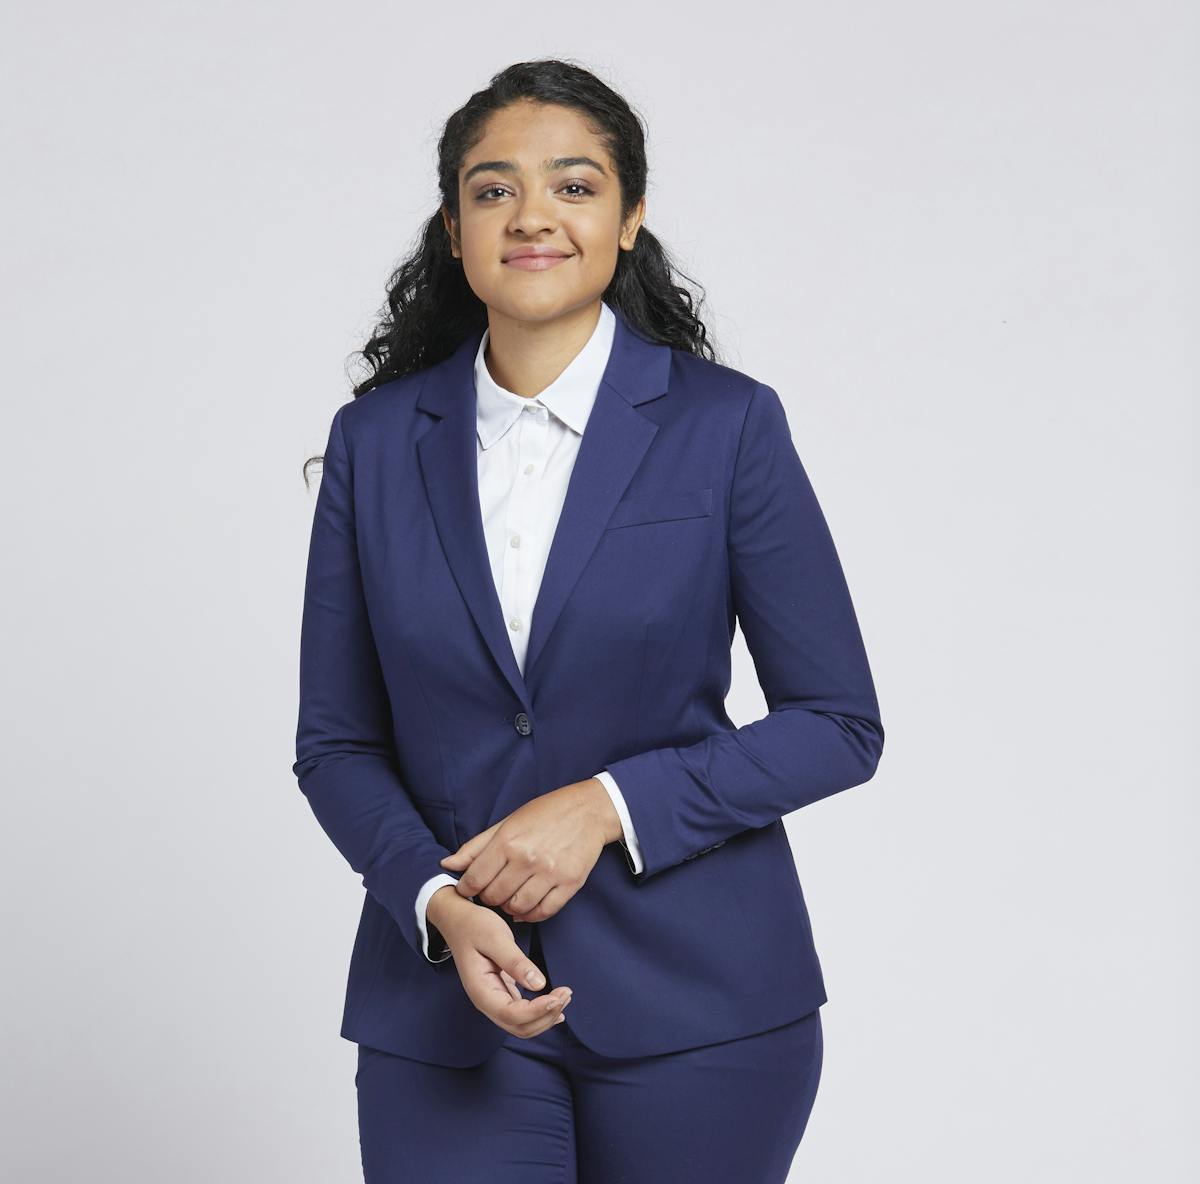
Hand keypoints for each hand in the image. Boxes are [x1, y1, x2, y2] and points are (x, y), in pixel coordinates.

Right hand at [428, 886, 572, 1037]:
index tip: (557, 997)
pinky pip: (521, 1013)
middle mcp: (486, 1001)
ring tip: (565, 997)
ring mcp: (494, 998)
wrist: (458, 920)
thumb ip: (515, 962)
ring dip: (545, 1017)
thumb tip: (538, 984)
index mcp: (481, 990)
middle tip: (566, 993)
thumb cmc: (474, 926)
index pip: (512, 1014)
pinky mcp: (501, 992)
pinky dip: (540, 1012)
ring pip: (522, 1024)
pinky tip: (555, 1005)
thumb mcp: (495, 937)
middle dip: (546, 1016)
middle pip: (519, 1027)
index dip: (537, 1011)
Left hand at [438, 778, 621, 921]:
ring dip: (509, 907)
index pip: (474, 879)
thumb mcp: (507, 822)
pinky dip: (530, 914)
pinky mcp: (569, 884)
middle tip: (492, 890)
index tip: (470, 887)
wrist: (588, 811)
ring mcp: (550, 873)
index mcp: (508, 841)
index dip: (467, 888)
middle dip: (488, 897)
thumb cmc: (545, 813)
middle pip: (494, 897)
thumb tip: (447, 864)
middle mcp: (527, 859)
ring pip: (516, 908)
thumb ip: (476, 846)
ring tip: (510, 896)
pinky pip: (543, 912)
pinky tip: (526, 905)